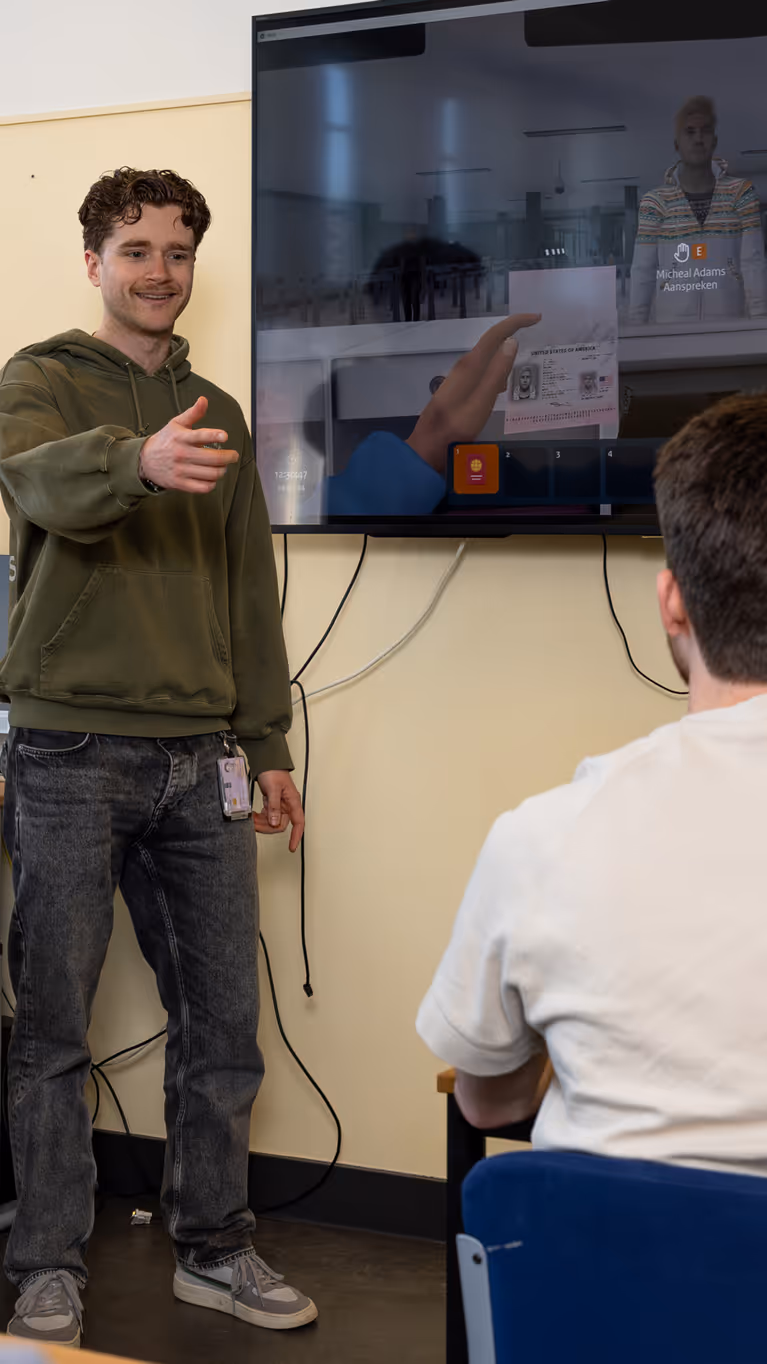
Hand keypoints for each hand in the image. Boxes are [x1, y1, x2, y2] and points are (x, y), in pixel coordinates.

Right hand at [139, 395, 239, 493]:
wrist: (145, 460)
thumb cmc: (165, 441)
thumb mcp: (176, 424)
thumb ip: (193, 413)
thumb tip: (204, 400)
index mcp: (181, 437)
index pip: (201, 436)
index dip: (215, 435)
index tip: (225, 436)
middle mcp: (182, 454)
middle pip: (213, 458)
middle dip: (229, 457)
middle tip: (233, 455)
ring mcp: (181, 470)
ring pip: (211, 473)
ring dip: (222, 470)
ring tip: (223, 466)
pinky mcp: (180, 484)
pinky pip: (203, 487)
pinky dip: (212, 483)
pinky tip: (212, 477)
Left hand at [253, 770, 304, 852]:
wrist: (267, 762)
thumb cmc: (274, 772)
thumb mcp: (273, 789)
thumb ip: (274, 806)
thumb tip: (275, 822)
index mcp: (293, 802)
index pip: (298, 823)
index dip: (296, 836)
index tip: (292, 847)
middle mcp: (288, 806)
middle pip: (281, 825)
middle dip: (268, 828)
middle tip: (256, 826)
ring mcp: (280, 805)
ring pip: (272, 822)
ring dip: (262, 823)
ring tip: (252, 820)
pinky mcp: (272, 804)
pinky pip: (267, 816)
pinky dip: (260, 818)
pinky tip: (254, 816)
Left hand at [406, 313, 541, 472]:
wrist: (426, 450)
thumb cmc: (455, 430)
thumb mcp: (480, 403)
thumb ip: (496, 374)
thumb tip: (512, 342)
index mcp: (469, 366)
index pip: (495, 334)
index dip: (516, 323)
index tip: (537, 318)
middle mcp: (463, 368)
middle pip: (491, 343)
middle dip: (513, 334)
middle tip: (536, 332)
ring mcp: (459, 379)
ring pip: (486, 358)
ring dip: (505, 352)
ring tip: (525, 355)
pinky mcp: (458, 391)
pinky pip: (482, 372)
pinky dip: (496, 370)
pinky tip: (503, 383)